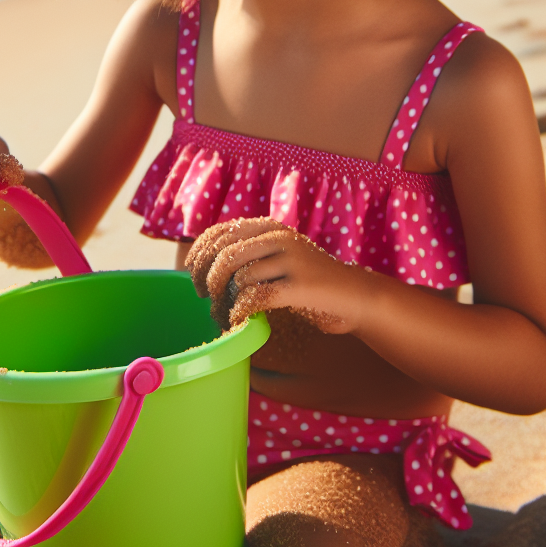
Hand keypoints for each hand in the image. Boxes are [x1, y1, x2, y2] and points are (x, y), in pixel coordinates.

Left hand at [186, 218, 359, 333]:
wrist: (354, 294)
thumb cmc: (309, 279)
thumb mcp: (279, 255)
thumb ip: (250, 252)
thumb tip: (204, 264)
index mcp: (269, 227)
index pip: (221, 232)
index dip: (200, 252)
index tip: (191, 271)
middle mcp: (279, 237)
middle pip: (225, 254)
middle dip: (207, 277)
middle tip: (205, 295)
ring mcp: (291, 260)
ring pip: (239, 277)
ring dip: (223, 300)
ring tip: (222, 313)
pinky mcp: (300, 286)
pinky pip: (258, 298)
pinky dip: (241, 311)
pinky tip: (237, 319)